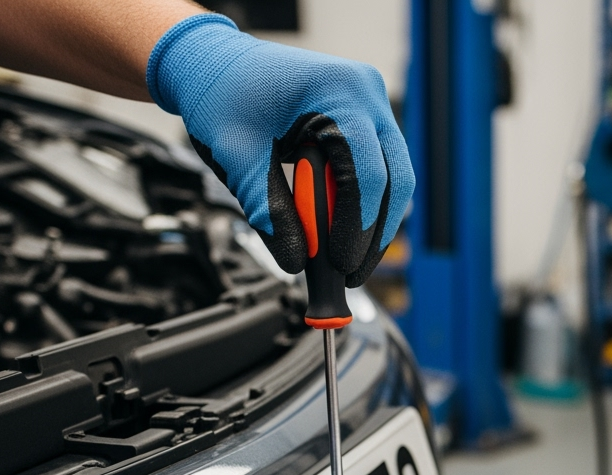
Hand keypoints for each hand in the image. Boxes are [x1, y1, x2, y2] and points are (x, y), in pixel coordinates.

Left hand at [147, 13, 413, 286]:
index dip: (357, 227)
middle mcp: (366, 93)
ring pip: (395, 177)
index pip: (367, 174)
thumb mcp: (239, 158)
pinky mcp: (367, 118)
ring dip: (374, 222)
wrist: (215, 63)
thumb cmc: (223, 95)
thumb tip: (297, 261)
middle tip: (350, 273)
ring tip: (348, 259)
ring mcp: (372, 104)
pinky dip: (367, 203)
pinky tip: (347, 232)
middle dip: (375, 234)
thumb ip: (270, 211)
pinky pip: (382, 169)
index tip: (340, 264)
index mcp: (339, 92)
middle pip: (395, 179)